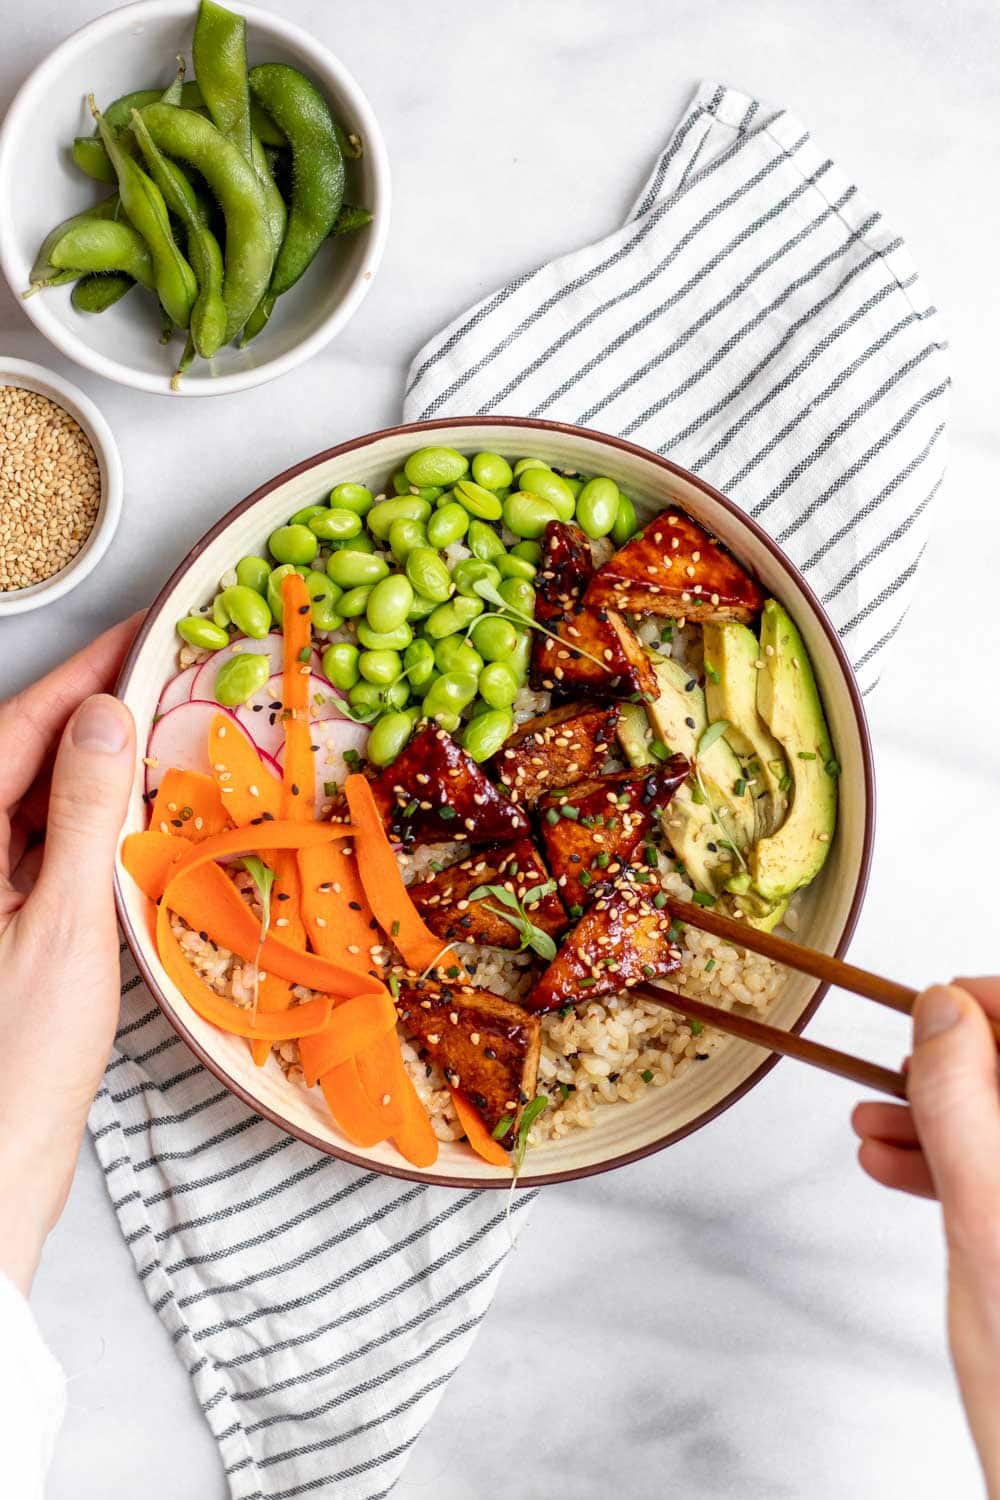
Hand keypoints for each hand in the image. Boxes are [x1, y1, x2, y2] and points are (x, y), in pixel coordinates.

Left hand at [0, 619, 138, 1293]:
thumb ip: (82, 813)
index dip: (86, 671)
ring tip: (163, 723)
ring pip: (33, 796)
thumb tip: (105, 716)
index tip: (144, 629)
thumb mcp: (63, 925)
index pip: (19, 727)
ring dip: (94, 760)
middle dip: (93, 705)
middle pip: (21, 753)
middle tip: (166, 666)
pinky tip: (134, 806)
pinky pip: (40, 843)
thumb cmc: (18, 1060)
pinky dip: (88, 817)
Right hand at [853, 981, 999, 1495]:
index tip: (938, 1002)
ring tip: (875, 1120)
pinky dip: (954, 1161)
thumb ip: (964, 1099)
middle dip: (963, 1064)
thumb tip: (945, 1011)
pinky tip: (896, 1163)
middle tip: (902, 1072)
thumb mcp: (988, 1215)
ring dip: (947, 1114)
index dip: (994, 1004)